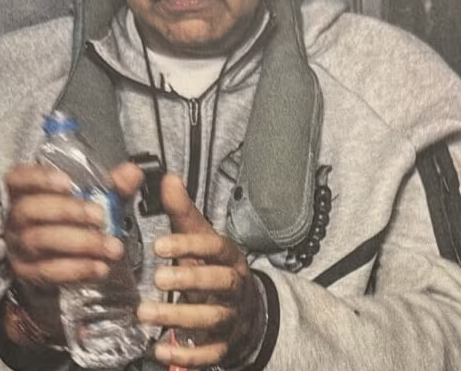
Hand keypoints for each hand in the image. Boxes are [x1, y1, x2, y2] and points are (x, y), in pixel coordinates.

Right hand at [3, 161, 143, 341]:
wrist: (60, 255)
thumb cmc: (76, 216)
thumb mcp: (96, 196)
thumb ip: (113, 184)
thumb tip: (132, 172)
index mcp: (29, 191)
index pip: (20, 178)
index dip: (40, 178)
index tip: (68, 183)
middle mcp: (18, 217)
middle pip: (32, 210)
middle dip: (69, 212)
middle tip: (100, 217)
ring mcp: (20, 246)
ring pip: (41, 241)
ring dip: (80, 244)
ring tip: (111, 246)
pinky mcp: (29, 272)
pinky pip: (49, 271)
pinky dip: (77, 269)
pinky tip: (100, 266)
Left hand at [138, 174, 264, 369]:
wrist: (245, 308)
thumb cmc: (214, 266)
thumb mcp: (200, 237)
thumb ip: (182, 212)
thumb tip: (168, 179)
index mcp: (230, 256)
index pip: (215, 247)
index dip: (190, 245)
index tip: (160, 244)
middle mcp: (234, 286)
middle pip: (220, 282)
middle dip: (190, 279)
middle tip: (157, 276)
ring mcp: (231, 317)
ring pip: (211, 318)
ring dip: (178, 317)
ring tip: (145, 312)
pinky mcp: (223, 345)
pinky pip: (209, 354)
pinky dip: (187, 356)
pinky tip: (159, 350)